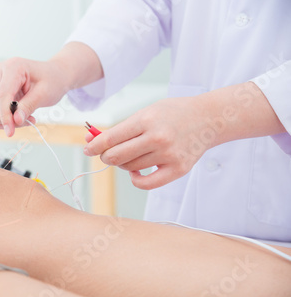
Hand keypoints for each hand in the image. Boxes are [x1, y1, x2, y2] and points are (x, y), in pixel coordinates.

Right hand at [0, 57, 68, 136]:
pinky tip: (18, 117)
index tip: (10, 131)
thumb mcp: (44, 94)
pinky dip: (3, 118)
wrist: (54, 76)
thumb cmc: (52, 80)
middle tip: (29, 121)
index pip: (2, 96)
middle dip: (9, 119)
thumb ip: (28, 106)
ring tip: (25, 119)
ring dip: (5, 120)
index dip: (5, 116)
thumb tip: (15, 120)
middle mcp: (1, 72)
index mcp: (13, 67)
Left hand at [83, 96, 211, 189]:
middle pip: (116, 156)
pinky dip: (135, 179)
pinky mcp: (178, 169)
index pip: (110, 138)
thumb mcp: (146, 112)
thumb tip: (91, 140)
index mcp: (146, 120)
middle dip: (105, 157)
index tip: (87, 149)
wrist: (209, 118)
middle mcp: (157, 138)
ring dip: (123, 165)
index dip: (94, 146)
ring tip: (130, 155)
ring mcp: (169, 155)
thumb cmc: (173, 114)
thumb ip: (121, 128)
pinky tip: (136, 171)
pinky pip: (146, 183)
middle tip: (106, 154)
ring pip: (130, 168)